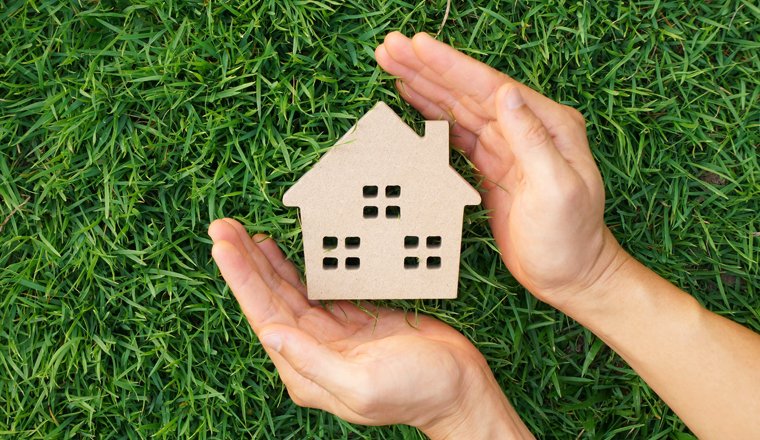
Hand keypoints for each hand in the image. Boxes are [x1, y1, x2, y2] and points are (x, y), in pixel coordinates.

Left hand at [208, 219, 532, 438]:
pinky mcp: (352, 321)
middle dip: (245, 263)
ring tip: (243, 234)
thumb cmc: (417, 391)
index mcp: (307, 371)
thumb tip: (271, 332)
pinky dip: (298, 268)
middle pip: (270, 300)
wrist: (458, 388)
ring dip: (266, 263)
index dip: (242, 278)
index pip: (265, 317)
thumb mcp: (362, 383)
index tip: (223, 245)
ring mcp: (331, 336)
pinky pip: (316, 290)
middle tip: (223, 227)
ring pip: (289, 292)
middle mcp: (312, 352)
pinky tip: (286, 251)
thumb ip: (313, 360)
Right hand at [376, 33, 625, 311]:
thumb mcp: (557, 190)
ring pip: (458, 106)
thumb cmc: (569, 238)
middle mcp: (526, 127)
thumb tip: (506, 94)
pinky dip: (431, 113)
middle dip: (427, 67)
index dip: (451, 66)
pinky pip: (456, 131)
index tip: (417, 46)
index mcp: (548, 125)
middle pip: (468, 90)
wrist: (570, 275)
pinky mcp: (491, 164)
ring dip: (424, 84)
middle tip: (390, 48)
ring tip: (391, 63)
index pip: (491, 87)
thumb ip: (532, 140)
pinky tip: (412, 98)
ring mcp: (507, 145)